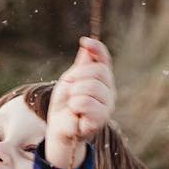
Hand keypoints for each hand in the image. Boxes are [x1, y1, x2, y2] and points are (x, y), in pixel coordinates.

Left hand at [46, 36, 114, 168]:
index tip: (84, 41)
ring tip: (72, 103)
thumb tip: (86, 43)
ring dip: (75, 93)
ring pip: (92, 87)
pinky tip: (75, 112)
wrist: (59, 127)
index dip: (97, 49)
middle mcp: (109, 91)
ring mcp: (107, 105)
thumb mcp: (71, 79)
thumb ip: (82, 64)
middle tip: (70, 88)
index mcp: (102, 80)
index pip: (104, 59)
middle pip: (99, 71)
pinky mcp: (101, 119)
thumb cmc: (65, 104)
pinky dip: (75, 105)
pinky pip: (87, 103)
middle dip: (78, 77)